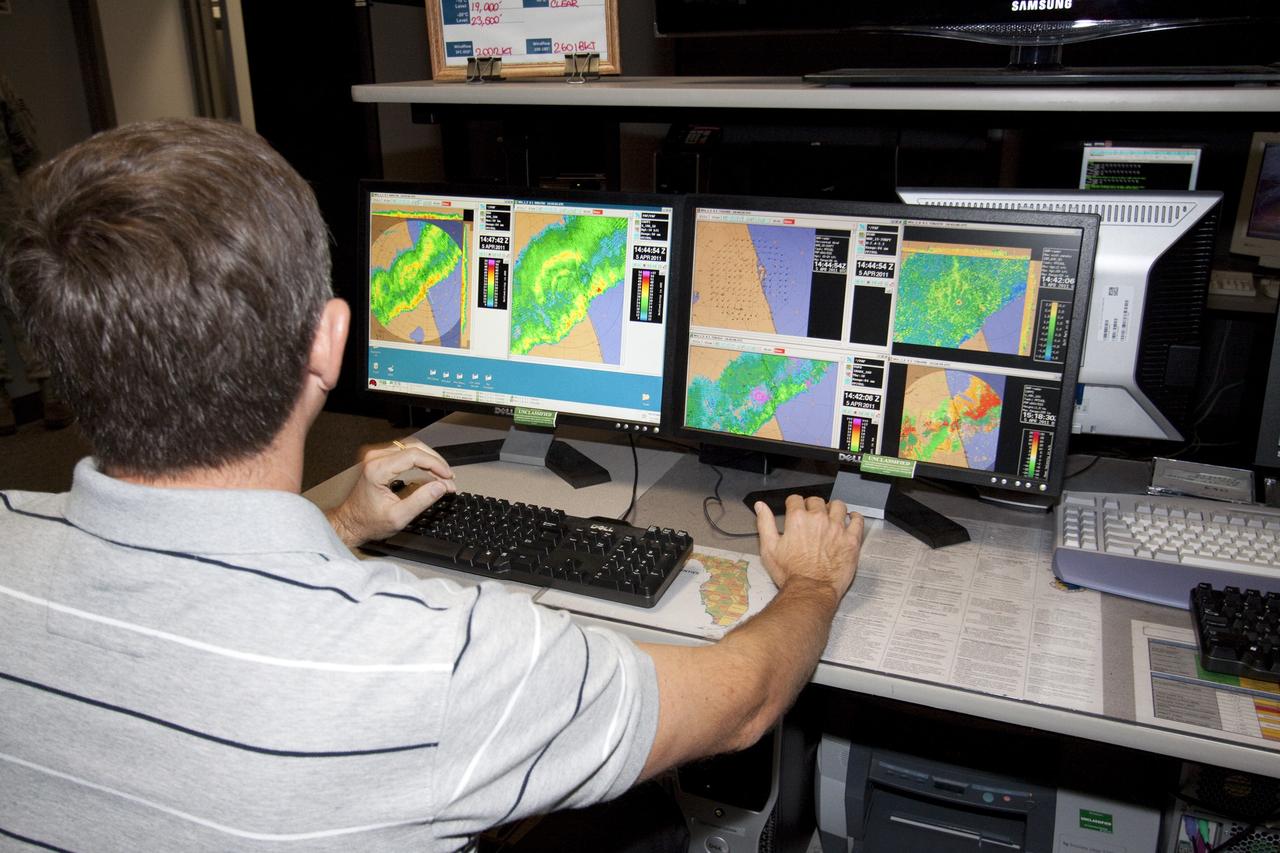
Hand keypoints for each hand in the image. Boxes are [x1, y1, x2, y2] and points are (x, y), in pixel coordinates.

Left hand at [326, 438, 456, 547]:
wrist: (351, 522)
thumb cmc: (368, 522)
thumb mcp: (398, 517)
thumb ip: (422, 500)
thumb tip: (441, 486)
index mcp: (377, 469)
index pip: (414, 455)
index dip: (435, 464)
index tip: (448, 476)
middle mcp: (375, 458)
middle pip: (414, 447)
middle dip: (436, 461)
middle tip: (449, 476)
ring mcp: (376, 456)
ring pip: (411, 446)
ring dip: (430, 459)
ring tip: (442, 474)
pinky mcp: (379, 459)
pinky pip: (405, 451)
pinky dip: (421, 460)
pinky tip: (430, 470)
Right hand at [754, 495, 862, 602]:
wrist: (811, 590)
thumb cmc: (790, 573)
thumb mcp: (769, 548)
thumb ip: (765, 523)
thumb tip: (760, 506)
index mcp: (798, 519)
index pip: (796, 500)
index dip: (794, 504)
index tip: (795, 508)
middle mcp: (818, 519)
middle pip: (817, 501)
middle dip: (812, 506)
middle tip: (812, 515)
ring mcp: (837, 528)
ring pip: (838, 506)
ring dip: (833, 508)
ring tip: (832, 515)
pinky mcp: (851, 540)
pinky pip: (857, 521)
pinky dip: (855, 517)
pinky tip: (852, 518)